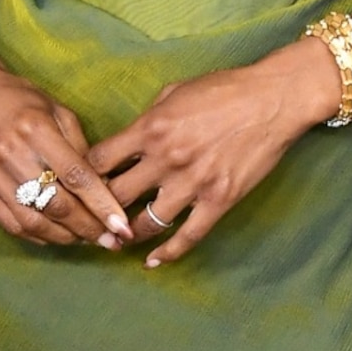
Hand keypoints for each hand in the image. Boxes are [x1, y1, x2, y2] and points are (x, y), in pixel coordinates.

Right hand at [0, 55, 133, 247]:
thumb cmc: (17, 98)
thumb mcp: (55, 109)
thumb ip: (79, 147)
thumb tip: (103, 186)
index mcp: (34, 129)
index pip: (76, 176)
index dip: (102, 204)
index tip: (122, 225)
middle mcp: (10, 154)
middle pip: (56, 204)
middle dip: (89, 227)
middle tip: (112, 240)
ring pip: (34, 220)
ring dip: (65, 237)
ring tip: (87, 240)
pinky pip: (12, 224)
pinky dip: (39, 236)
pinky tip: (58, 236)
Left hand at [90, 38, 341, 266]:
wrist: (273, 100)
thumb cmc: (224, 89)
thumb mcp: (174, 93)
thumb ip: (148, 119)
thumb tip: (130, 139)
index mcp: (150, 128)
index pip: (99, 161)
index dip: (83, 177)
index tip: (78, 188)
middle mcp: (166, 158)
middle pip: (115, 196)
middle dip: (97, 211)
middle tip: (89, 222)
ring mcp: (193, 183)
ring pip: (146, 223)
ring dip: (128, 234)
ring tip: (118, 241)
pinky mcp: (218, 200)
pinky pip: (187, 236)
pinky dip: (168, 253)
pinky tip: (153, 261)